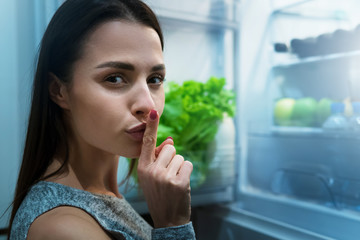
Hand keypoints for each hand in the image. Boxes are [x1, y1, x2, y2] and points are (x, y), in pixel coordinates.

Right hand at [137, 109, 192, 227]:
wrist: (168, 220)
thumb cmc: (160, 195)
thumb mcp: (152, 177)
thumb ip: (158, 159)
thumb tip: (170, 140)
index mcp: (142, 169)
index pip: (147, 144)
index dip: (151, 127)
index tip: (153, 112)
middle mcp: (151, 171)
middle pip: (170, 149)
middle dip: (173, 159)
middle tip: (168, 175)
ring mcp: (165, 177)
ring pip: (180, 157)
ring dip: (180, 167)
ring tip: (174, 182)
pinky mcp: (179, 182)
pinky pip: (188, 165)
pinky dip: (187, 173)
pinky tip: (181, 185)